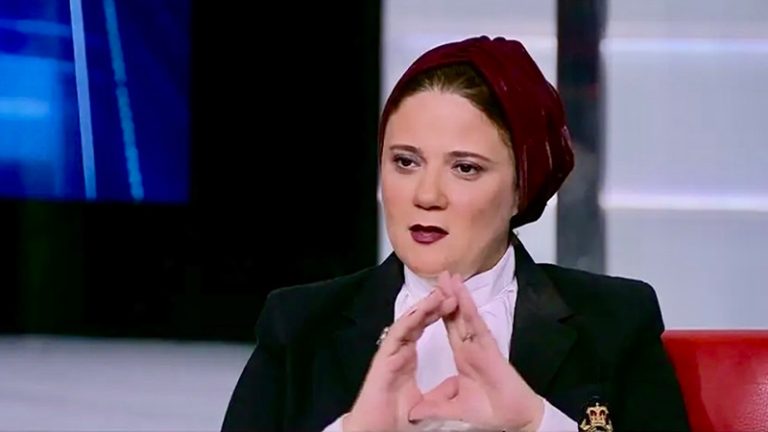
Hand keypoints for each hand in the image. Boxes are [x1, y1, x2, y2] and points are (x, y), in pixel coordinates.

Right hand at [343, 288, 457, 430]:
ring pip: (408, 322)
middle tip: (449, 288)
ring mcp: (390, 352)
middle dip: (432, 304)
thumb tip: (458, 383)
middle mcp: (398, 351)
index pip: (423, 328)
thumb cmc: (393, 418)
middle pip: (417, 320)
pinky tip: (422, 309)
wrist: (374, 430)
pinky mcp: (384, 357)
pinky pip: (399, 334)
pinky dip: (411, 320)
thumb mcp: (426, 403)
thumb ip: (441, 391)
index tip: (453, 302)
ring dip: (424, 307)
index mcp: (406, 358)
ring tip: (440, 293)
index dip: (437, 314)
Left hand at [408, 272, 543, 431]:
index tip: (430, 297)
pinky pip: (476, 325)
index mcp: (464, 357)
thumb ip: (434, 406)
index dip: (439, 313)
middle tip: (441, 275)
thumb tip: (412, 412)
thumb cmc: (491, 412)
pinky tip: (461, 294)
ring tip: (449, 276)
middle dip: (448, 295)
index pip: (449, 328)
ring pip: (466, 315)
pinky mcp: (489, 348)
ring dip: (458, 295)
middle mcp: (471, 347)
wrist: (514, 420)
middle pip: (456, 316)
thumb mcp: (454, 409)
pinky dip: (469, 309)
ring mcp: (481, 346)